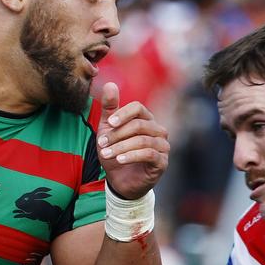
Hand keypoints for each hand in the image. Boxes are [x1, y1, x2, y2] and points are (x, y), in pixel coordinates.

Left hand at [97, 82, 168, 199]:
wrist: (119, 180)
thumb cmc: (115, 152)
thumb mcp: (108, 130)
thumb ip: (109, 109)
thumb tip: (109, 83)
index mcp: (146, 120)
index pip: (138, 108)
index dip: (123, 114)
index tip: (109, 123)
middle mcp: (158, 131)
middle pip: (139, 124)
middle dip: (117, 134)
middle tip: (101, 143)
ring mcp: (162, 146)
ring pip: (142, 140)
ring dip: (120, 147)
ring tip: (105, 154)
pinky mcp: (162, 162)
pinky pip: (149, 154)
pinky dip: (131, 156)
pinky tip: (119, 160)